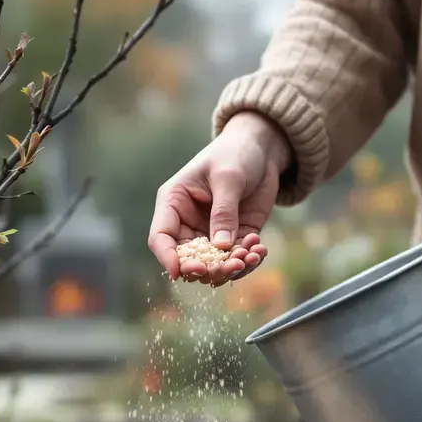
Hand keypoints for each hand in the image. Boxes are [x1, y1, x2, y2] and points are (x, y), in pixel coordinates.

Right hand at [149, 111, 289, 285]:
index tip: (179, 272)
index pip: (161, 237)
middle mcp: (188, 222)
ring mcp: (211, 232)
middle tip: (231, 266)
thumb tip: (221, 246)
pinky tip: (260, 250)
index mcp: (174, 203)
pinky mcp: (234, 237)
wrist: (260, 149)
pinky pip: (236, 259)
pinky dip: (248, 260)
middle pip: (187, 258)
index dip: (167, 257)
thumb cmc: (235, 153)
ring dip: (232, 267)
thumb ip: (224, 211)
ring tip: (252, 256)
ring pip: (213, 264)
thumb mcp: (228, 178)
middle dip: (208, 268)